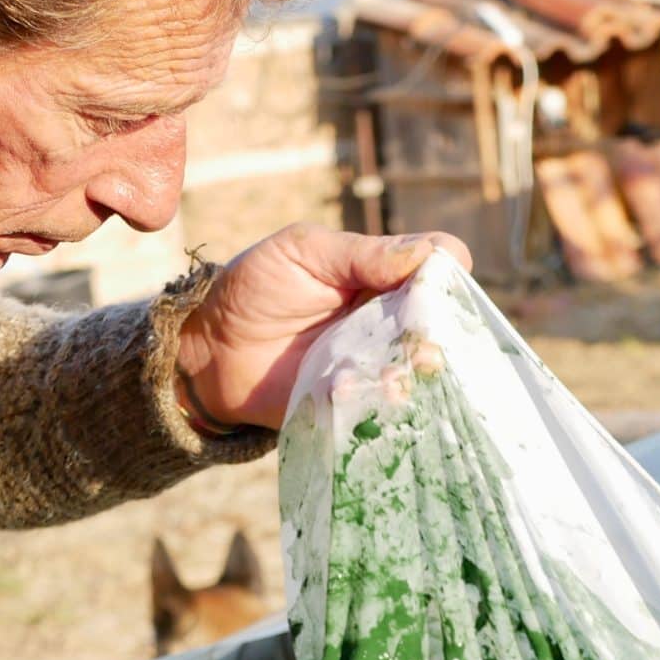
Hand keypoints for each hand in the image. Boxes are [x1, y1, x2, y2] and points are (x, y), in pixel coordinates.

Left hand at [176, 226, 472, 433]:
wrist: (213, 351)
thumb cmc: (257, 288)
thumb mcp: (303, 252)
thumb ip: (362, 254)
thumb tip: (427, 254)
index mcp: (384, 273)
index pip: (437, 266)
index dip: (447, 274)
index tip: (441, 282)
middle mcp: (390, 320)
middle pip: (437, 323)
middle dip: (437, 334)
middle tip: (427, 346)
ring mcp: (376, 363)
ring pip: (414, 370)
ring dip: (410, 374)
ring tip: (396, 378)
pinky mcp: (356, 402)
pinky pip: (379, 406)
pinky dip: (371, 401)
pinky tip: (348, 392)